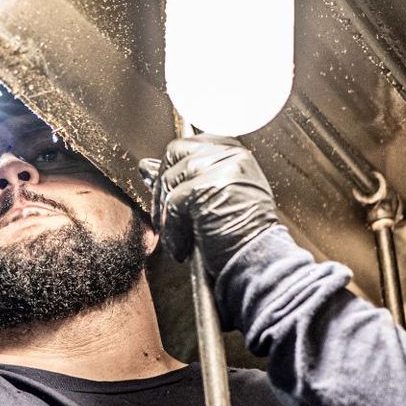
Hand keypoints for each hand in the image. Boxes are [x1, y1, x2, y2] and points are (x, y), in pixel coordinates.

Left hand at [140, 135, 281, 280]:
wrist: (261, 261)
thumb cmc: (243, 236)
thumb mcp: (217, 197)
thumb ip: (186, 177)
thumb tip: (145, 166)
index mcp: (236, 153)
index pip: (190, 144)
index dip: (174, 169)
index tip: (169, 190)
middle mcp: (230, 155)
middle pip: (175, 152)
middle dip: (164, 185)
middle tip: (168, 215)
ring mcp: (218, 169)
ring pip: (170, 179)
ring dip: (167, 213)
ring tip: (181, 235)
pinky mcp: (205, 188)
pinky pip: (172, 204)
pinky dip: (173, 230)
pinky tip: (184, 246)